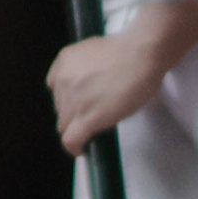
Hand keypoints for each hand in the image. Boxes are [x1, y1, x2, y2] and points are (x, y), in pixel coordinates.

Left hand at [49, 0, 197, 150]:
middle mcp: (62, 80)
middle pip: (60, 107)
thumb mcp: (96, 50)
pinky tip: (82, 149)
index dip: (69, 97)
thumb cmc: (130, 49)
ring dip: (77, 127)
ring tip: (95, 127)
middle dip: (74, 112)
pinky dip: (76, 147)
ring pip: (65, 125)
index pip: (56, 87)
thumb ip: (88, 68)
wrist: (141, 55)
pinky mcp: (86, 119)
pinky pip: (71, 140)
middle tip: (94, 113)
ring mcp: (72, 101)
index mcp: (64, 60)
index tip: (80, 102)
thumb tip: (97, 84)